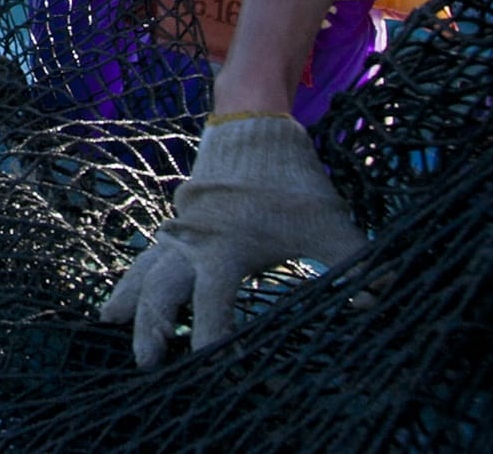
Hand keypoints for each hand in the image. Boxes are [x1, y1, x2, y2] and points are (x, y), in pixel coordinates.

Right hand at [99, 115, 365, 365]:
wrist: (253, 129)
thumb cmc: (293, 182)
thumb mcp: (329, 223)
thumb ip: (356, 263)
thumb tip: (383, 298)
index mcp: (228, 246)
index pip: (214, 302)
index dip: (212, 335)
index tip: (209, 362)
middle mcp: (196, 242)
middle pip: (164, 289)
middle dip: (152, 325)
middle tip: (146, 363)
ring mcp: (181, 231)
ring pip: (146, 271)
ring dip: (131, 300)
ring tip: (108, 323)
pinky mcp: (177, 224)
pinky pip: (148, 258)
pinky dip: (132, 280)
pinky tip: (116, 302)